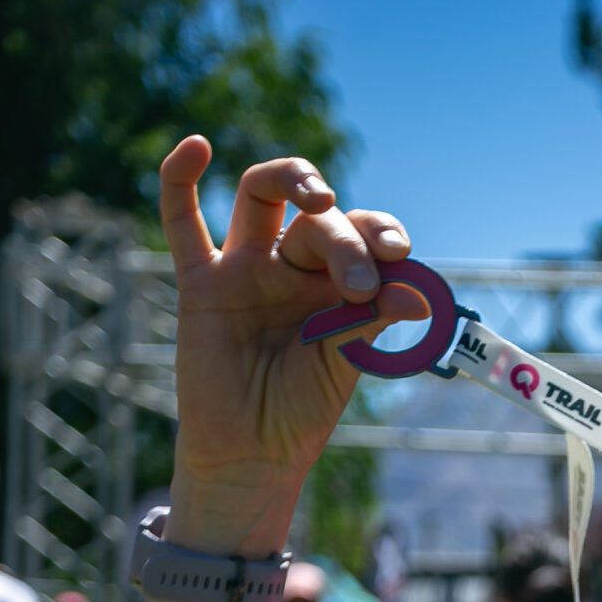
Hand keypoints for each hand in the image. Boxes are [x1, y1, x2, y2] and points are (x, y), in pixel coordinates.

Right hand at [157, 136, 429, 555]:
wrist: (252, 455)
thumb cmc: (303, 410)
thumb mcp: (346, 360)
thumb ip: (373, 317)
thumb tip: (420, 292)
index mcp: (338, 282)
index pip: (363, 233)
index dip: (381, 233)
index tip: (400, 254)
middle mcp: (294, 266)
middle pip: (319, 220)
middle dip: (344, 242)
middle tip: (358, 285)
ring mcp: (246, 269)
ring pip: (262, 196)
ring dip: (291, 179)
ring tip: (317, 196)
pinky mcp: (201, 283)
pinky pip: (182, 221)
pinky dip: (181, 179)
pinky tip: (196, 147)